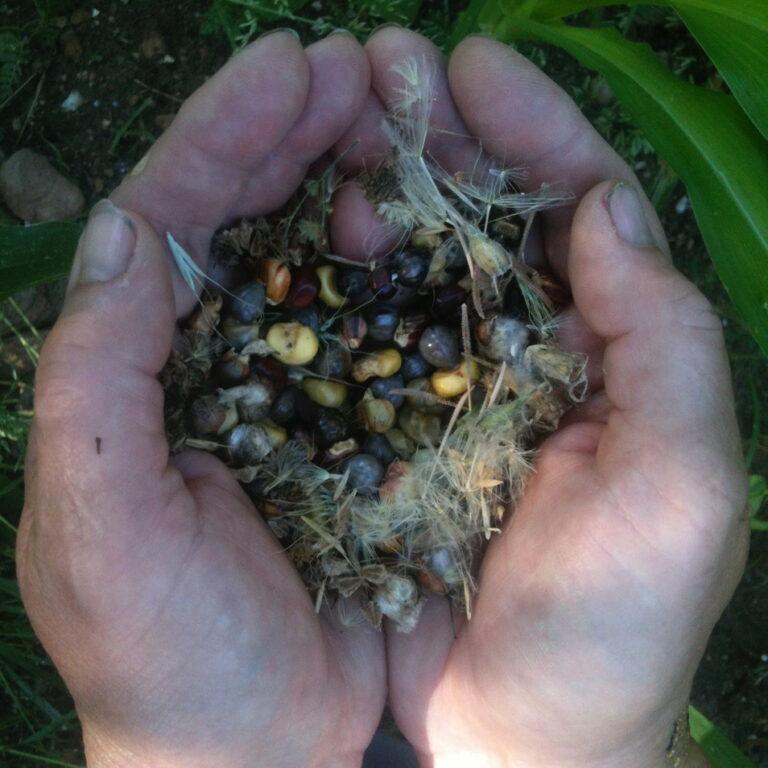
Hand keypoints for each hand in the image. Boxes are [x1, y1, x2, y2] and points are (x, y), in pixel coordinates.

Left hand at [17, 31, 385, 767]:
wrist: (248, 745)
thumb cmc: (163, 651)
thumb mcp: (99, 519)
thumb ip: (94, 375)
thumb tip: (119, 227)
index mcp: (136, 370)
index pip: (168, 222)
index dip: (222, 136)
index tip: (286, 66)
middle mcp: (209, 362)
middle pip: (244, 219)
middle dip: (293, 135)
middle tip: (360, 68)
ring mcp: (289, 388)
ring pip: (315, 260)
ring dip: (349, 182)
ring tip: (396, 118)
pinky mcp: (354, 425)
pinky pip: (374, 328)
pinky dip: (397, 271)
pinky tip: (425, 225)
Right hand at [340, 30, 747, 767]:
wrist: (524, 735)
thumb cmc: (612, 629)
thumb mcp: (680, 487)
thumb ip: (664, 343)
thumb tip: (607, 209)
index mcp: (608, 355)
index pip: (579, 213)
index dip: (532, 130)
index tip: (472, 63)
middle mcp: (533, 357)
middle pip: (490, 221)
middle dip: (443, 138)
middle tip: (382, 65)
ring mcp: (456, 390)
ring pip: (420, 266)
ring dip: (384, 194)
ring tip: (338, 137)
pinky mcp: (394, 432)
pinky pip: (369, 338)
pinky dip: (345, 284)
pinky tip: (314, 237)